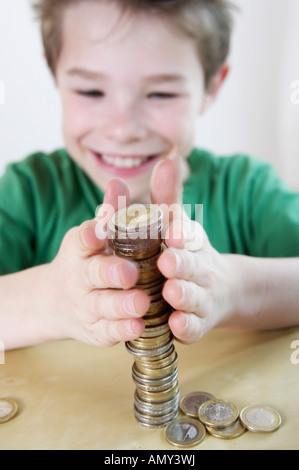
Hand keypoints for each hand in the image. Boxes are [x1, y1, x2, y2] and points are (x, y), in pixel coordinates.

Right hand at [47, 179, 148, 346]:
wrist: (61, 301)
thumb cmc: (89, 260)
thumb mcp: (95, 235)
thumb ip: (111, 211)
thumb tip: (119, 180)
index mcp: (80, 248)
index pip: (82, 239)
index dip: (90, 234)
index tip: (99, 229)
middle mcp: (79, 277)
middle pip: (93, 274)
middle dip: (111, 272)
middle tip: (130, 272)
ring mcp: (86, 305)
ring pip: (103, 305)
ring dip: (122, 304)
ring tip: (141, 302)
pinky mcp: (96, 330)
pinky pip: (110, 331)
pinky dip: (123, 330)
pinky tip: (138, 326)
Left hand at [150, 155, 235, 343]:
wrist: (219, 289)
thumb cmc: (187, 252)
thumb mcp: (178, 223)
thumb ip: (167, 197)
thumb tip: (166, 159)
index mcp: (190, 242)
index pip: (188, 235)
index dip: (181, 234)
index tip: (171, 232)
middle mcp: (199, 269)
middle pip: (192, 266)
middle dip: (181, 264)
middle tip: (168, 262)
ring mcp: (201, 297)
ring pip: (194, 297)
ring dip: (184, 295)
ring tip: (172, 292)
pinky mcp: (198, 323)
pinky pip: (194, 327)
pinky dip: (186, 327)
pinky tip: (176, 325)